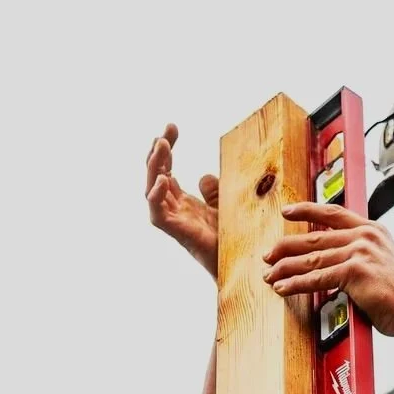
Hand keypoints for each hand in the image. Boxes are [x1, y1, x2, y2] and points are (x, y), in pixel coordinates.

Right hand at [145, 124, 218, 279]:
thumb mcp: (225, 207)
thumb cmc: (232, 241)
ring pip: (152, 190)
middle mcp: (174, 210)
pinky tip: (164, 179)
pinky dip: (156, 197)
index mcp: (182, 202)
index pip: (167, 169)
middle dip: (159, 150)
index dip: (166, 148)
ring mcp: (174, 221)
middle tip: (167, 129)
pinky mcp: (177, 233)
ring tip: (161, 144)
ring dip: (154, 166)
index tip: (172, 126)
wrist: (241, 267)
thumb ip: (215, 192)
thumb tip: (205, 175)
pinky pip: (158, 214)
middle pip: (157, 174)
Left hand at [265, 203, 393, 339]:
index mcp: (372, 230)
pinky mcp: (354, 271)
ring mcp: (359, 251)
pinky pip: (316, 278)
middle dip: (286, 246)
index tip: (288, 211)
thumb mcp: (382, 264)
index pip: (333, 213)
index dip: (307, 210)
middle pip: (315, 236)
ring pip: (312, 258)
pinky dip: (295, 284)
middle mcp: (364, 236)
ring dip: (285, 268)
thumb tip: (334, 267)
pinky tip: (283, 287)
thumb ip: (359, 259)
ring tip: (270, 275)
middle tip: (269, 255)